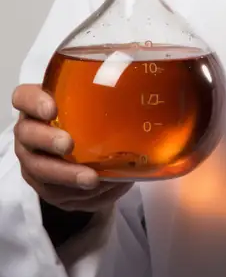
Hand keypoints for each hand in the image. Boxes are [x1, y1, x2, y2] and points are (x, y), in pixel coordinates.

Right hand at [12, 84, 132, 211]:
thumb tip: (150, 82)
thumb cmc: (86, 118)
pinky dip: (81, 194)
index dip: (34, 103)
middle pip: (28, 136)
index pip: (24, 98)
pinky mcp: (46, 187)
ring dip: (66, 175)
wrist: (80, 150)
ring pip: (40, 170)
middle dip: (48, 141)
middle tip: (68, 145)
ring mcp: (34, 161)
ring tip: (91, 179)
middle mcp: (29, 132)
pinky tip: (103, 189)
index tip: (52, 109)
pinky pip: (57, 194)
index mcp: (37, 105)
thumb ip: (106, 91)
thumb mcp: (91, 100)